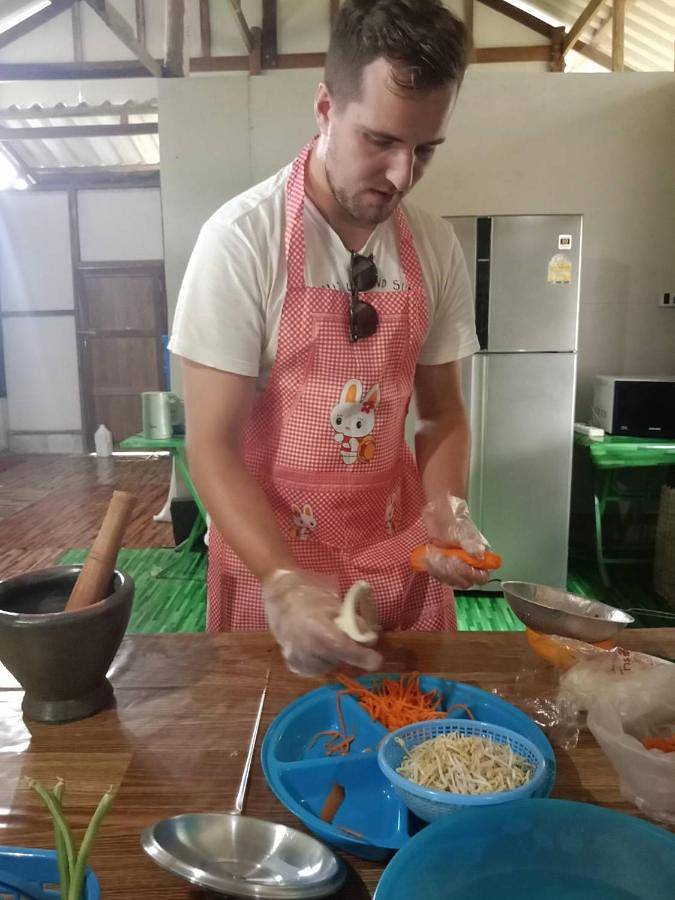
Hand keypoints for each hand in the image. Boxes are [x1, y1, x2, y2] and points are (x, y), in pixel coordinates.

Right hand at [262, 569, 382, 676]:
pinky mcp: (292, 664)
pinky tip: (319, 648)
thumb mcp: (335, 604)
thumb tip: (369, 640)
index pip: (341, 647)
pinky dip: (323, 661)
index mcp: (315, 626)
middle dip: (349, 652)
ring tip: (328, 639)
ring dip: (335, 656)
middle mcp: (304, 646)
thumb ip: (352, 623)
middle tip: (347, 637)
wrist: (280, 598)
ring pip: (328, 665)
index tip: (376, 660)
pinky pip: (316, 669)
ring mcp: (296, 657)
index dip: (360, 656)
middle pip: (338, 658)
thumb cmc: (310, 597)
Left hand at [422, 493, 491, 588]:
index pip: (481, 577)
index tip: (459, 561)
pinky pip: (439, 576)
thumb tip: (479, 555)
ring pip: (451, 581)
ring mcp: (456, 570)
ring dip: (441, 571)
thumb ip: (471, 543)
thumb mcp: (463, 531)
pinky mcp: (443, 570)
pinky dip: (433, 569)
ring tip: (435, 554)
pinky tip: (429, 557)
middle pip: (465, 582)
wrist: (440, 517)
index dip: (472, 575)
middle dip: (453, 573)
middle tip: (444, 557)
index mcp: (480, 558)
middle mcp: (470, 567)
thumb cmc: (455, 522)